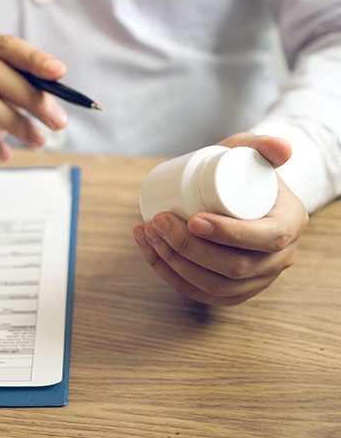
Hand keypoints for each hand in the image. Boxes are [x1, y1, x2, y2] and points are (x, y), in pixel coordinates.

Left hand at [133, 134, 308, 305]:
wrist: (236, 194)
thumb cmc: (242, 171)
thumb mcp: (251, 152)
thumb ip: (263, 144)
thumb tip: (280, 148)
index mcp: (290, 225)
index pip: (265, 239)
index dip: (228, 234)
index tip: (192, 219)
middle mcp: (279, 259)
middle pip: (234, 268)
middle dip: (189, 248)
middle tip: (158, 220)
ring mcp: (255, 280)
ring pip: (214, 286)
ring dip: (172, 262)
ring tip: (148, 231)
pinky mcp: (231, 292)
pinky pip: (199, 293)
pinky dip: (168, 274)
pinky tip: (148, 250)